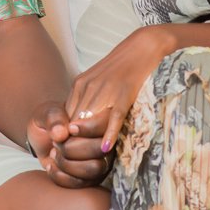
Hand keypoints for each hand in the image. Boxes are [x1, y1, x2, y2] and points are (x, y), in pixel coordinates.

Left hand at [27, 102, 112, 187]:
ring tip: (53, 153)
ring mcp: (99, 162)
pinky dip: (60, 176)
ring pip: (93, 169)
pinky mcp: (89, 178)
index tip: (70, 128)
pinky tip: (50, 165)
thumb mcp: (48, 112)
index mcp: (100, 119)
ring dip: (67, 164)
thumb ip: (54, 119)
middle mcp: (105, 142)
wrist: (42, 135)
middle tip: (56, 143)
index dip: (89, 128)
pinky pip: (80, 183)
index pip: (106, 125)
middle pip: (100, 150)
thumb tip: (61, 133)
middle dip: (73, 148)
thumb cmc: (50, 120)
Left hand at [65, 26, 173, 154]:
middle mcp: (88, 87)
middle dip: (73, 143)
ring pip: (91, 122)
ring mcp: (106, 90)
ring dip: (88, 143)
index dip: (65, 137)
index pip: (66, 117)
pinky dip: (109, 133)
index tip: (66, 153)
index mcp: (80, 84)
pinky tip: (105, 148)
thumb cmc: (122, 66)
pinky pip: (114, 117)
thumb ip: (87, 99)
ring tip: (87, 162)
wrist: (143, 45)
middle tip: (73, 164)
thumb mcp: (98, 81)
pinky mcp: (124, 94)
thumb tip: (79, 125)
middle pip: (75, 122)